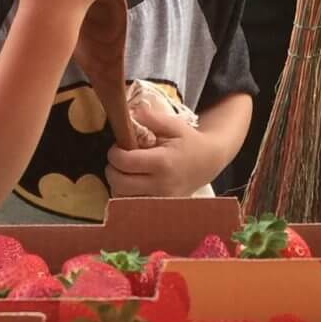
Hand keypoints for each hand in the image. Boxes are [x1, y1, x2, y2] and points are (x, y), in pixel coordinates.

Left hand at [105, 100, 222, 196]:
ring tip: (127, 171)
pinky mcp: (160, 208)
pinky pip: (132, 206)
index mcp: (162, 162)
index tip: (119, 147)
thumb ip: (151, 118)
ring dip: (118, 184)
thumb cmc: (188, 142)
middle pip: (119, 183)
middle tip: (119, 160)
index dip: (114, 153)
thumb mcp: (173, 125)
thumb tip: (129, 113)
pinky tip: (133, 184)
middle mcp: (161, 185)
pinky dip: (126, 196)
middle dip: (112, 169)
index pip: (123, 162)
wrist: (208, 162)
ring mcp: (161, 200)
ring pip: (122, 198)